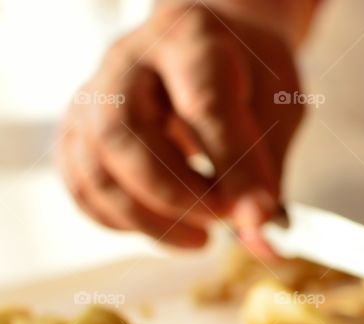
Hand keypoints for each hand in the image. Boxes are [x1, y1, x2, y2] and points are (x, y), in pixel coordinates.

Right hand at [57, 3, 304, 254]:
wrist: (212, 49)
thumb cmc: (246, 75)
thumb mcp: (279, 105)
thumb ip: (267, 167)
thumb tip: (257, 230)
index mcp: (192, 40)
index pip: (204, 106)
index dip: (231, 169)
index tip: (255, 214)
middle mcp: (129, 61)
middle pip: (124, 134)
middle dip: (176, 196)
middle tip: (221, 222)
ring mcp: (95, 95)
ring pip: (95, 168)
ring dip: (149, 220)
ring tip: (201, 238)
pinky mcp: (80, 129)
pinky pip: (83, 187)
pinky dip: (122, 221)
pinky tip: (165, 228)